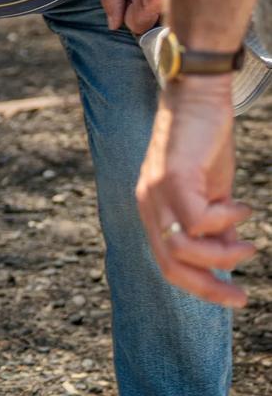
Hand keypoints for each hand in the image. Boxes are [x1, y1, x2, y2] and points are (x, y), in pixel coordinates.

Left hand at [101, 0, 170, 34]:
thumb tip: (114, 25)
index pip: (136, 26)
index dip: (129, 12)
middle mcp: (174, 1)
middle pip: (153, 27)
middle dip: (144, 13)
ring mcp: (186, 1)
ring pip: (164, 23)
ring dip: (156, 10)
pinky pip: (176, 14)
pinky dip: (168, 7)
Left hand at [136, 77, 255, 305]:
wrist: (199, 95)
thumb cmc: (205, 142)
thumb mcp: (212, 191)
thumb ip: (216, 224)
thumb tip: (230, 253)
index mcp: (153, 212)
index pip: (168, 264)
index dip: (199, 287)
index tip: (232, 300)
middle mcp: (147, 206)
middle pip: (169, 265)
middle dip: (207, 287)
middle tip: (240, 299)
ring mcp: (156, 193)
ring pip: (181, 248)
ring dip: (221, 254)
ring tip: (247, 243)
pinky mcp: (173, 177)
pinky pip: (197, 220)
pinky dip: (225, 222)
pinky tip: (241, 208)